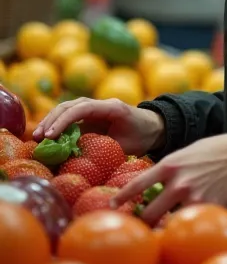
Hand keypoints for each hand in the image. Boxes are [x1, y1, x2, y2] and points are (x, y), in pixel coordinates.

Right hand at [32, 98, 165, 157]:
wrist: (152, 126)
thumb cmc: (141, 135)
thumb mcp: (126, 146)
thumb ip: (104, 148)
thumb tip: (78, 159)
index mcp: (111, 107)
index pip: (82, 108)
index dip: (64, 120)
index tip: (51, 135)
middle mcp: (100, 104)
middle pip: (70, 105)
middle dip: (52, 119)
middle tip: (39, 137)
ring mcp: (94, 108)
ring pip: (67, 108)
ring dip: (51, 120)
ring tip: (37, 137)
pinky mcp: (89, 115)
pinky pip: (70, 116)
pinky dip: (58, 124)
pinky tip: (47, 136)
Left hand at [112, 132, 226, 225]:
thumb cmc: (213, 151)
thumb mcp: (185, 154)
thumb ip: (168, 170)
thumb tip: (151, 187)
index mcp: (169, 165)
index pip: (138, 184)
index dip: (122, 197)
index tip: (111, 206)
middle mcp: (178, 183)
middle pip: (149, 213)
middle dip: (141, 224)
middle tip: (136, 231)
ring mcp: (194, 198)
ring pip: (169, 223)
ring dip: (164, 230)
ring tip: (158, 238)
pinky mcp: (210, 208)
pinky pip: (192, 223)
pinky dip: (187, 228)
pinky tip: (186, 233)